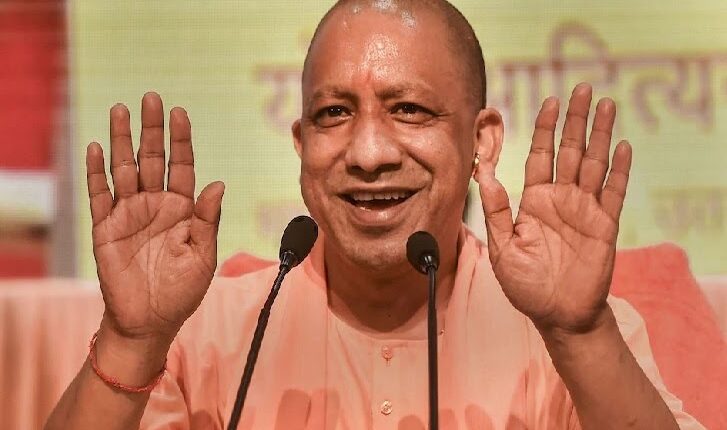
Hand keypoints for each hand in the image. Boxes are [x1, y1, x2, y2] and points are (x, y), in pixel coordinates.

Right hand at [86, 92, 223, 342]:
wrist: (150, 321)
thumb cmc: (182, 291)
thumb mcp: (203, 256)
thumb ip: (208, 220)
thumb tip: (218, 183)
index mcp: (182, 210)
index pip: (182, 166)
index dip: (181, 140)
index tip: (180, 113)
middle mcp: (155, 206)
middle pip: (153, 159)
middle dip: (152, 130)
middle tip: (151, 98)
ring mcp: (129, 215)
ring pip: (125, 169)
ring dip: (122, 141)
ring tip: (121, 110)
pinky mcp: (105, 228)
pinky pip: (99, 195)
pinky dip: (96, 173)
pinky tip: (97, 148)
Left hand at [476, 83, 630, 333]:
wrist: (557, 314)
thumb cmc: (525, 284)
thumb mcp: (502, 247)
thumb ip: (496, 210)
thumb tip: (481, 174)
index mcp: (535, 201)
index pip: (540, 155)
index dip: (545, 128)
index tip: (550, 101)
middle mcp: (561, 199)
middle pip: (569, 150)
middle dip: (575, 120)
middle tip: (582, 89)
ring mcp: (585, 210)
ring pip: (593, 163)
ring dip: (600, 134)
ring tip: (606, 104)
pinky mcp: (605, 225)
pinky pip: (613, 192)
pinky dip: (619, 169)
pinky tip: (622, 145)